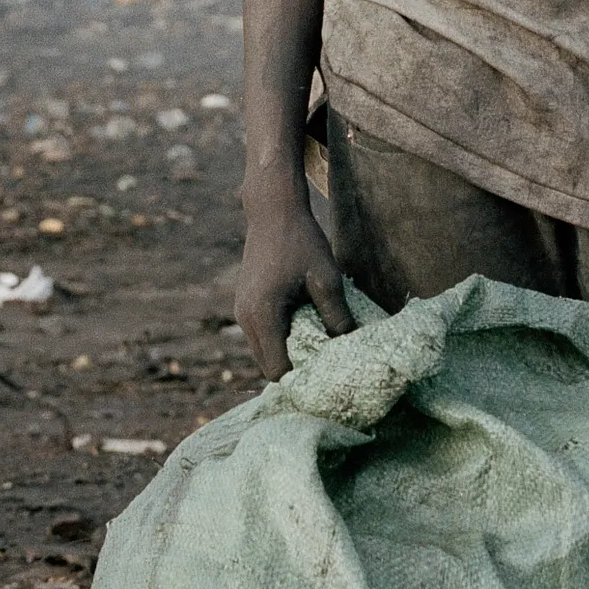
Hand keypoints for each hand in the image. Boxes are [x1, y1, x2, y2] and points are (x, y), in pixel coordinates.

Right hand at [237, 177, 350, 373]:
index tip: (325, 376)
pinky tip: (304, 327)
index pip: (277, 369)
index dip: (300, 378)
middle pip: (267, 365)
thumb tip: (346, 346)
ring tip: (317, 345)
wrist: (273, 210)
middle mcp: (245, 318)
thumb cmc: (301, 242)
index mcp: (263, 315)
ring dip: (286, 353)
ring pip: (263, 351)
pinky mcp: (245, 303)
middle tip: (324, 365)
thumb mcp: (327, 278)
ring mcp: (241, 310)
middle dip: (294, 369)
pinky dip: (279, 339)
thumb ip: (336, 315)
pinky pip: (261, 335)